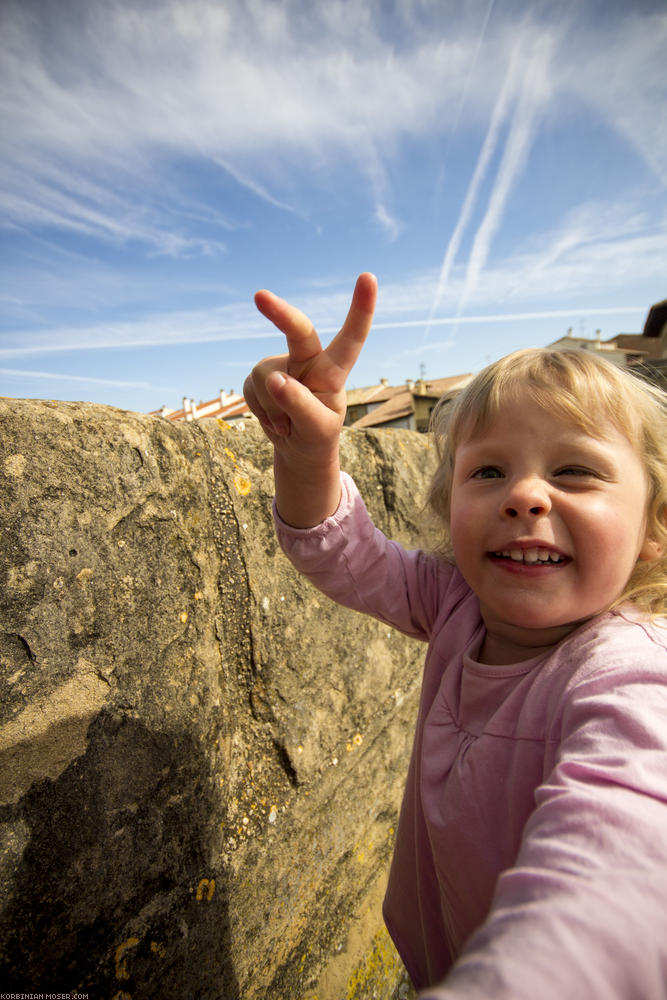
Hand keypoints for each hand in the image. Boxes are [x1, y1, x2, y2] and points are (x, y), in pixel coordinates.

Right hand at [244, 272, 376, 463]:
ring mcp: (284, 365)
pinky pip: (249, 387)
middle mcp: (310, 360)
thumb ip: (300, 406)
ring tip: (286, 424)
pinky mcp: (262, 375)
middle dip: (280, 313)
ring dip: (270, 406)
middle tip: (260, 297)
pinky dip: (259, 409)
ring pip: (264, 374)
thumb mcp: (317, 430)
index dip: (362, 309)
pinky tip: (274, 417)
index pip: (351, 338)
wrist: (299, 448)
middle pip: (298, 331)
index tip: (368, 277)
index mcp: (334, 371)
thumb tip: (274, 378)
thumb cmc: (317, 436)